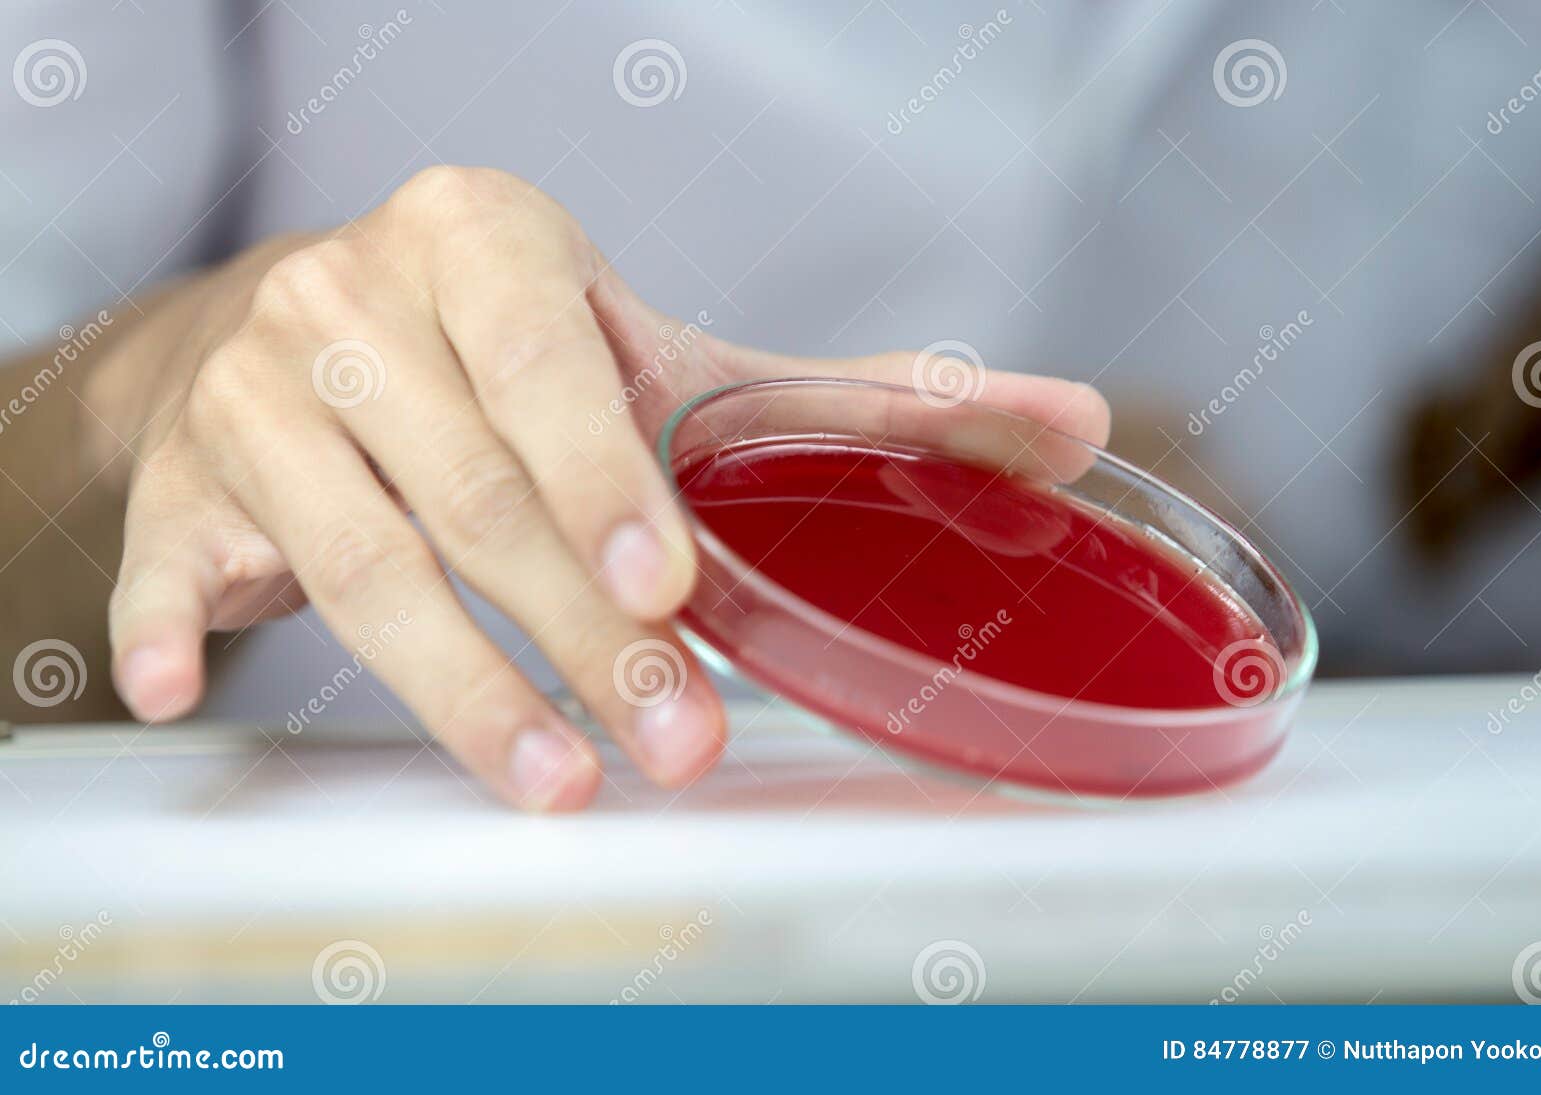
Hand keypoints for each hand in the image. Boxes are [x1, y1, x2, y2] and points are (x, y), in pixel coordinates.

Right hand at [97, 166, 1109, 809]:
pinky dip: (179, 620)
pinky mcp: (181, 478)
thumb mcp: (666, 358)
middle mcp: (353, 296)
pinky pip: (174, 556)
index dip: (599, 472)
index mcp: (479, 238)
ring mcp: (252, 388)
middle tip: (664, 739)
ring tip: (550, 778)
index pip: (539, 358)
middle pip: (469, 488)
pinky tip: (191, 687)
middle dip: (575, 632)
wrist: (321, 335)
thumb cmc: (518, 357)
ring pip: (354, 553)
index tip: (667, 585)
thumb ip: (853, 403)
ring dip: (451, 680)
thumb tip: (1074, 430)